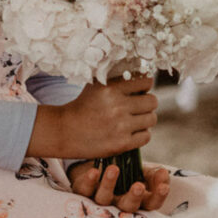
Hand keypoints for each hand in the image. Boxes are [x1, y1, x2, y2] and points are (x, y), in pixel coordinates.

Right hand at [29, 76, 157, 158]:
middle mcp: (117, 106)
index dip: (145, 86)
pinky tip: (132, 131)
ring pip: (151, 119)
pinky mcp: (122, 144)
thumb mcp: (95, 86)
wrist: (65, 131)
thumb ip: (116, 79)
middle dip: (147, 103)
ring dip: (145, 119)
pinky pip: (146, 136)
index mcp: (111, 88)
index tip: (140, 91)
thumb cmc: (82, 106)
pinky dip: (142, 134)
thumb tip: (141, 74)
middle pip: (152, 101)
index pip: (146, 82)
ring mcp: (121, 126)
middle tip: (139, 106)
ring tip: (135, 120)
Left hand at [68, 161, 169, 209]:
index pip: (151, 204)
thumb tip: (164, 174)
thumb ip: (154, 174)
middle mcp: (118, 203)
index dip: (158, 197)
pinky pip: (84, 189)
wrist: (97, 162)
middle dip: (134, 197)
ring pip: (104, 198)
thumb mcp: (142, 171)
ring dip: (109, 184)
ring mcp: (100, 198)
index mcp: (136, 199)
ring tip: (114, 169)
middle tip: (139, 186)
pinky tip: (94, 171)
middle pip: (128, 207)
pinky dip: (89, 181)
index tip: (163, 187)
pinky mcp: (83, 190)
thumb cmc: (125, 170)